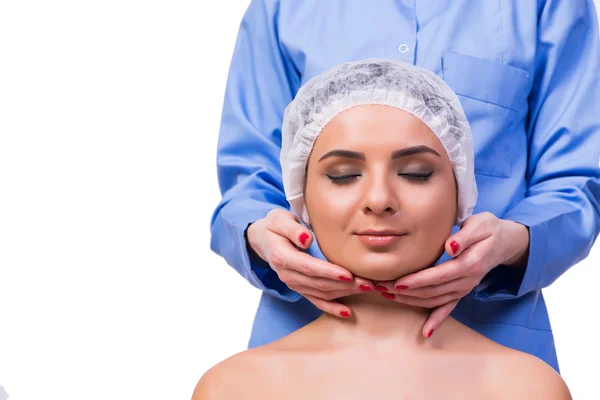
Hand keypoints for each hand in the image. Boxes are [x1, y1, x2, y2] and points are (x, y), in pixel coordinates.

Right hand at [247, 208, 373, 317]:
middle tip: (368, 282)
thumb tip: (307, 239)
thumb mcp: (279, 220)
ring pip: (321, 293)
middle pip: (319, 283)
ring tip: (366, 288)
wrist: (264, 239)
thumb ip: (293, 229)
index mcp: (282, 257)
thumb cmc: (276, 226)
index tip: (348, 274)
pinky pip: (316, 301)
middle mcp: (287, 275)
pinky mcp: (300, 288)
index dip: (329, 272)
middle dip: (345, 285)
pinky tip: (347, 312)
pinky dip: (332, 308)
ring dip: (345, 293)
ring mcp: (294, 284)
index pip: (309, 267)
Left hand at [375, 212, 529, 337]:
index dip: (418, 280)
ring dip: (410, 300)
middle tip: (381, 287)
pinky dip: (436, 320)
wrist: (504, 241)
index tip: (398, 282)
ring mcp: (464, 288)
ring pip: (434, 300)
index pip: (439, 275)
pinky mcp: (462, 291)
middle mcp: (467, 281)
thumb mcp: (480, 225)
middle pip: (432, 290)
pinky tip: (425, 332)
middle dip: (405, 291)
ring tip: (387, 295)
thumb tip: (449, 247)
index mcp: (470, 264)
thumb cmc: (488, 229)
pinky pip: (448, 308)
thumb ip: (464, 237)